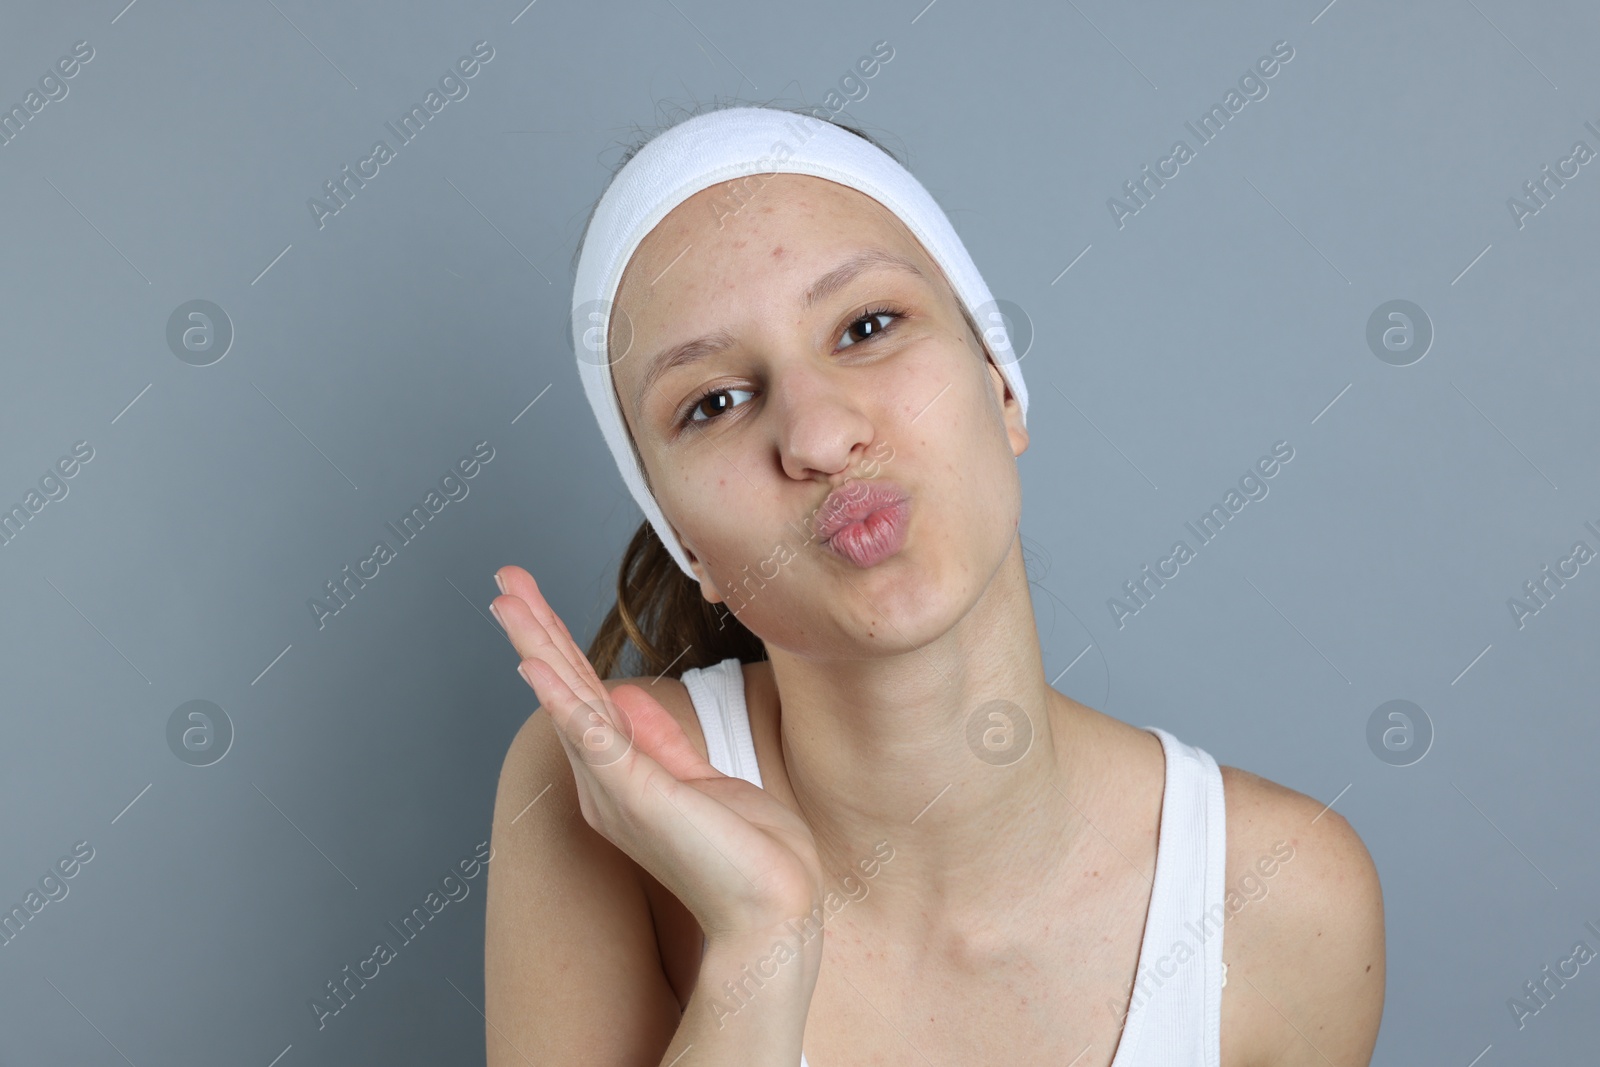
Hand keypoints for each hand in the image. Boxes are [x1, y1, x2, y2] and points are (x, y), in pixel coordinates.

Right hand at [490, 565, 825, 943]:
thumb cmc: (748, 860)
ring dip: (536, 645)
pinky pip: (593, 736)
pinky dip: (563, 698)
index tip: (531, 596)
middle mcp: (605, 782)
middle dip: (534, 628)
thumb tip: (628, 698)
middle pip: (564, 688)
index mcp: (620, 778)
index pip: (582, 694)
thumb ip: (660, 742)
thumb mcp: (702, 783)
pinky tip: (537, 664)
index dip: (556, 642)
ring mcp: (617, 788)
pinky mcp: (638, 794)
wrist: (774, 914)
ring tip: (506, 600)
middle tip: (503, 577)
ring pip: (568, 701)